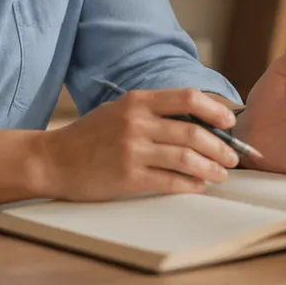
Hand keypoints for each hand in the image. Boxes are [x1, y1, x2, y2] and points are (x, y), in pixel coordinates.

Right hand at [31, 88, 242, 199]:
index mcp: (137, 101)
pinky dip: (190, 185)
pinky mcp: (127, 177)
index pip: (187, 98)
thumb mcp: (120, 110)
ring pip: (186, 158)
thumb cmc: (90, 135)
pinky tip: (199, 187)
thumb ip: (153, 111)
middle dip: (220, 146)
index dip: (215, 110)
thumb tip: (197, 120)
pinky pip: (169, 181)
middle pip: (193, 131)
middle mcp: (137, 122)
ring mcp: (132, 150)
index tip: (230, 122)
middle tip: (233, 157)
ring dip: (211, 167)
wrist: (52, 160)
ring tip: (222, 175)